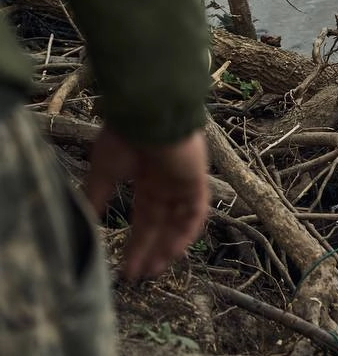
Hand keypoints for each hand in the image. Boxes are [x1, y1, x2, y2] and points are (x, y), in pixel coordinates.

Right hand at [84, 127, 208, 280]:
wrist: (147, 115)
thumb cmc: (124, 138)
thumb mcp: (104, 171)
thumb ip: (98, 196)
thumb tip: (88, 221)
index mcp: (147, 180)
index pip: (145, 219)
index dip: (136, 244)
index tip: (125, 269)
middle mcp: (167, 184)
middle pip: (162, 225)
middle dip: (150, 250)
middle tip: (139, 276)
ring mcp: (183, 183)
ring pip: (180, 222)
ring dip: (169, 247)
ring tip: (154, 269)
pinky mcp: (197, 181)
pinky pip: (196, 212)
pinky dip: (186, 232)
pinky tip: (173, 251)